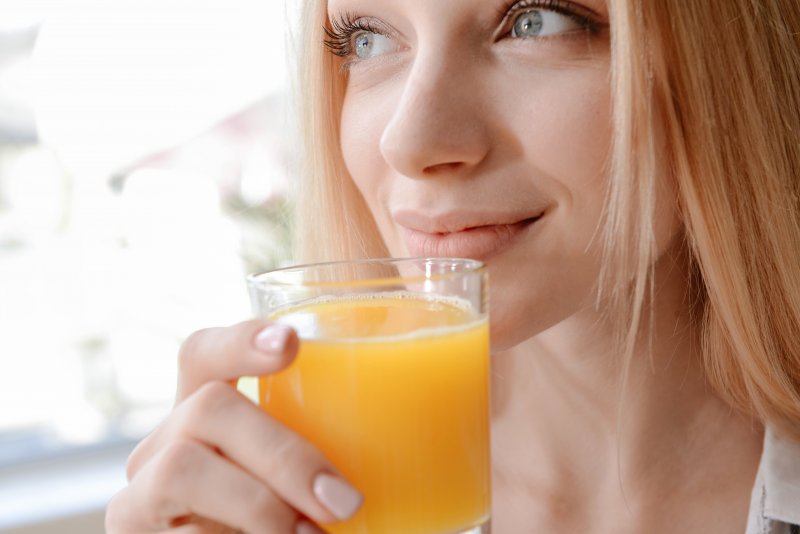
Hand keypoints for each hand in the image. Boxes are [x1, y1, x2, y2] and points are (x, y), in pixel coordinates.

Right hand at [105, 320, 362, 533]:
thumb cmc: (292, 521)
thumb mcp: (305, 483)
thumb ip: (328, 457)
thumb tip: (436, 447)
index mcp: (209, 413)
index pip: (205, 352)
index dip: (241, 340)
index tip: (292, 344)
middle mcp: (166, 441)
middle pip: (209, 406)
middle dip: (283, 455)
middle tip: (343, 502)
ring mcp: (140, 489)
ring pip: (182, 468)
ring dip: (259, 505)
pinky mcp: (131, 531)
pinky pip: (179, 530)